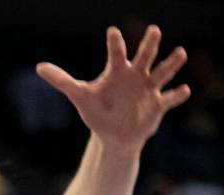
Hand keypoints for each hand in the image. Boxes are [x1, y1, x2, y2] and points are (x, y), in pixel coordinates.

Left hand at [36, 25, 189, 151]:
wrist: (113, 135)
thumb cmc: (97, 112)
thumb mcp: (80, 96)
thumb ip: (62, 81)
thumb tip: (39, 67)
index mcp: (118, 71)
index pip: (116, 54)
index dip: (115, 44)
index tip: (112, 33)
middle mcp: (136, 75)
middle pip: (144, 56)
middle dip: (149, 44)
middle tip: (154, 30)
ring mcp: (149, 89)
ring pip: (162, 73)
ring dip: (171, 64)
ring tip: (180, 52)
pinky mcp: (158, 105)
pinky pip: (170, 98)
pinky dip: (177, 95)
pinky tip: (184, 90)